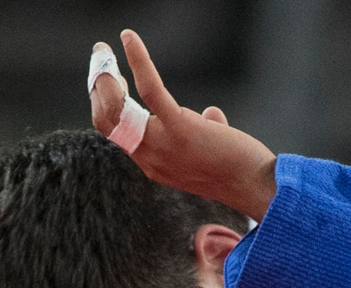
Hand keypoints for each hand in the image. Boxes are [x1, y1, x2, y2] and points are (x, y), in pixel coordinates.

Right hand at [90, 30, 276, 220]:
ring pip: (115, 107)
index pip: (114, 132)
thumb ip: (203, 131)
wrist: (254, 186)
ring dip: (104, 75)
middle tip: (100, 58)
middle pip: (105, 119)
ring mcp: (161, 144)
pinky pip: (149, 89)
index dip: (104, 103)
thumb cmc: (239, 169)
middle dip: (96, 85)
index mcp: (153, 163)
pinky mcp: (179, 127)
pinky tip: (128, 38)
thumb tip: (211, 113)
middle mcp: (149, 157)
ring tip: (103, 50)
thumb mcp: (210, 152)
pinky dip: (137, 60)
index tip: (108, 79)